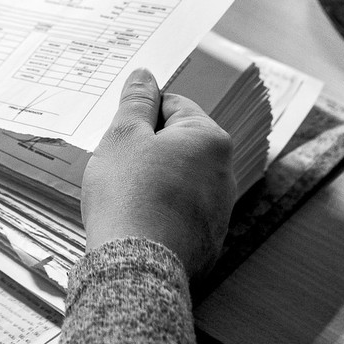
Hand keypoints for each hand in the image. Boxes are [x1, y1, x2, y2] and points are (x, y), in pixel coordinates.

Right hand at [80, 68, 234, 279]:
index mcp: (210, 138)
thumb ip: (136, 102)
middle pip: (178, 143)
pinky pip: (180, 213)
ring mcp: (219, 210)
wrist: (136, 267)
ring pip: (178, 179)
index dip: (140, 116)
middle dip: (147, 150)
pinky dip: (160, 212)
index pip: (173, 105)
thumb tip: (144, 76)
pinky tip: (138, 221)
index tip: (121, 135)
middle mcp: (224, 172)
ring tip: (125, 197)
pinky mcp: (208, 241)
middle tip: (118, 166)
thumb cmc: (129, 195)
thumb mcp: (124, 136)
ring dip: (153, 181)